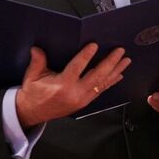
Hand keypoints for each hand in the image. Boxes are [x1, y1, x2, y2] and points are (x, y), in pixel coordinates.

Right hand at [15, 43, 130, 128]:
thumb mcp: (32, 76)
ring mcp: (82, 99)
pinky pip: (101, 91)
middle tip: (119, 51)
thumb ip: (38, 61)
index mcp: (62, 85)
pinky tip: (119, 74)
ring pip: (102, 84)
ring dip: (115, 71)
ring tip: (126, 60)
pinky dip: (111, 82)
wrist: (32, 113)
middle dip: (110, 62)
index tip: (95, 45)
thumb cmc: (33, 93)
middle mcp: (75, 93)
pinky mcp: (85, 102)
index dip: (86, 56)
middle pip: (97, 76)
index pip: (77, 68)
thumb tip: (37, 48)